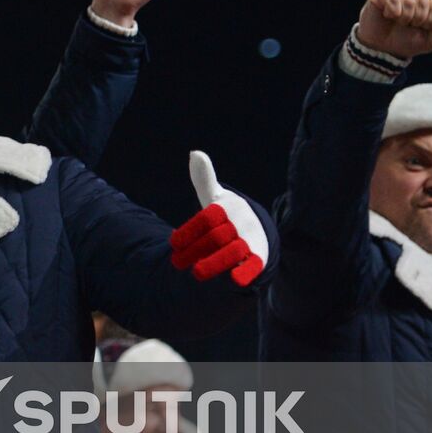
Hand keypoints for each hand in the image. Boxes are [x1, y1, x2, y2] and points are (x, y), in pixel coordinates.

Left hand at [170, 151, 267, 286]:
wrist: (258, 231)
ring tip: (196, 273)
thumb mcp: (215, 198)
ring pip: (232, 251)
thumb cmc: (227, 215)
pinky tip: (234, 279)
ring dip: (214, 263)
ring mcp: (249, 241)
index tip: (173, 243)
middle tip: (176, 263)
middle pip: (216, 237)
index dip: (189, 231)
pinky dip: (246, 272)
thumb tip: (195, 153)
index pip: (206, 218)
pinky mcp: (259, 259)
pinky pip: (253, 265)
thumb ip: (204, 180)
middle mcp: (239, 224)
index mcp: (226, 209)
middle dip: (195, 250)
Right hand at [355, 0, 431, 58]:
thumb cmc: (404, 42)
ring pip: (408, 0)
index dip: (428, 22)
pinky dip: (392, 11)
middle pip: (423, 2)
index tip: (419, 29)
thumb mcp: (428, 42)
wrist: (380, 49)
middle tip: (406, 25)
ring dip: (403, 17)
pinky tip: (387, 15)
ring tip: (396, 21)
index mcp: (427, 4)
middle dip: (415, 20)